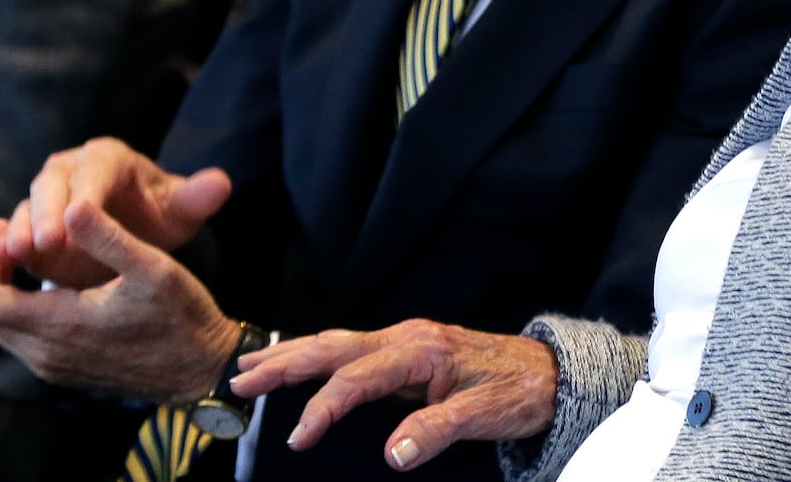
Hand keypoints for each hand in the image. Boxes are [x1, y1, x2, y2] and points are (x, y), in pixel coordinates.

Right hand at [0, 138, 229, 287]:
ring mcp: (42, 197)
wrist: (136, 235)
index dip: (84, 192)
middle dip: (43, 213)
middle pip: (49, 185)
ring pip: (23, 209)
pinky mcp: (25, 225)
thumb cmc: (161, 216)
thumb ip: (197, 197)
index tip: (78, 215)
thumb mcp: (182, 211)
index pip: (94, 170)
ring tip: (16, 256)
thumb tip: (222, 182)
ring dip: (16, 232)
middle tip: (42, 243)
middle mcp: (69, 169)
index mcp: (107, 157)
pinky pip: (5, 233)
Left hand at [0, 197, 240, 401]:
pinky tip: (25, 270)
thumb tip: (71, 206)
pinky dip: (6, 295)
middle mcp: (44, 351)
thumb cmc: (182, 316)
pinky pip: (15, 329)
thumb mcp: (154, 268)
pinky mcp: (63, 363)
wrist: (200, 369)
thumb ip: (108, 238)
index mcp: (58, 326)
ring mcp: (52, 362)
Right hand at [231, 320, 557, 469]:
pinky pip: (352, 350)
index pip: (357, 378)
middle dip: (285, 363)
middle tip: (240, 379)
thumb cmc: (519, 390)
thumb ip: (438, 430)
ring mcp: (405, 341)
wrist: (550, 372)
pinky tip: (300, 366)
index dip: (323, 408)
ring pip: (338, 343)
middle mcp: (407, 337)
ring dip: (294, 355)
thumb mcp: (485, 415)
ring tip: (252, 368)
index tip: (298, 440)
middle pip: (334, 346)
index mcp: (421, 349)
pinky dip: (318, 357)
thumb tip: (393, 453)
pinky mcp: (407, 351)